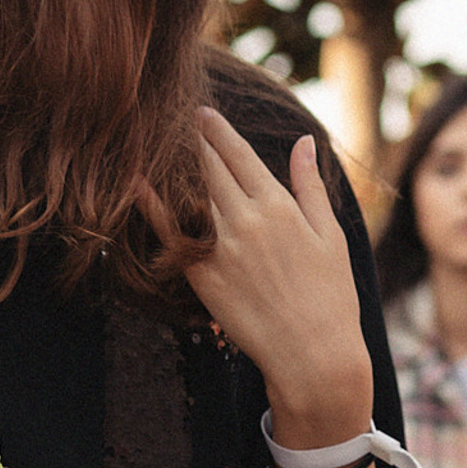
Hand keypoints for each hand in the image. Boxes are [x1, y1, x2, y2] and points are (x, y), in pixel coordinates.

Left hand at [182, 113, 370, 441]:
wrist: (313, 355)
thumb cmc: (330, 297)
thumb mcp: (331, 235)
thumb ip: (310, 186)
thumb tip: (304, 143)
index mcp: (278, 206)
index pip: (239, 155)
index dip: (218, 130)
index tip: (203, 112)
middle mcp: (245, 220)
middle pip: (208, 168)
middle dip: (192, 142)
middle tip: (175, 120)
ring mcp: (219, 247)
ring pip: (188, 193)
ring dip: (173, 167)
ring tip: (156, 144)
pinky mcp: (201, 275)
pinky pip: (170, 232)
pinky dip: (151, 204)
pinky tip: (136, 182)